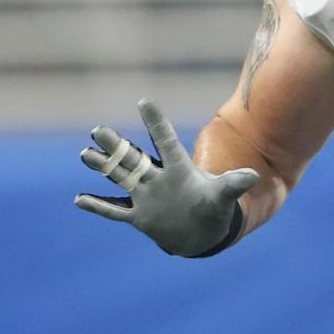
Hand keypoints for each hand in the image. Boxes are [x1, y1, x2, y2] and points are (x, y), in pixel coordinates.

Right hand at [76, 98, 258, 257]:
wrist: (201, 232)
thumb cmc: (212, 208)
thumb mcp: (222, 196)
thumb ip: (233, 184)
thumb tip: (254, 176)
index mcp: (177, 169)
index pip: (165, 142)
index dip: (156, 123)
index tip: (144, 101)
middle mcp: (157, 178)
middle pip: (134, 158)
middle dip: (116, 146)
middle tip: (98, 129)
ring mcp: (145, 197)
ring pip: (120, 178)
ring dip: (103, 167)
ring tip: (85, 154)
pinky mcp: (139, 217)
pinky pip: (115, 211)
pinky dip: (99, 207)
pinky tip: (79, 199)